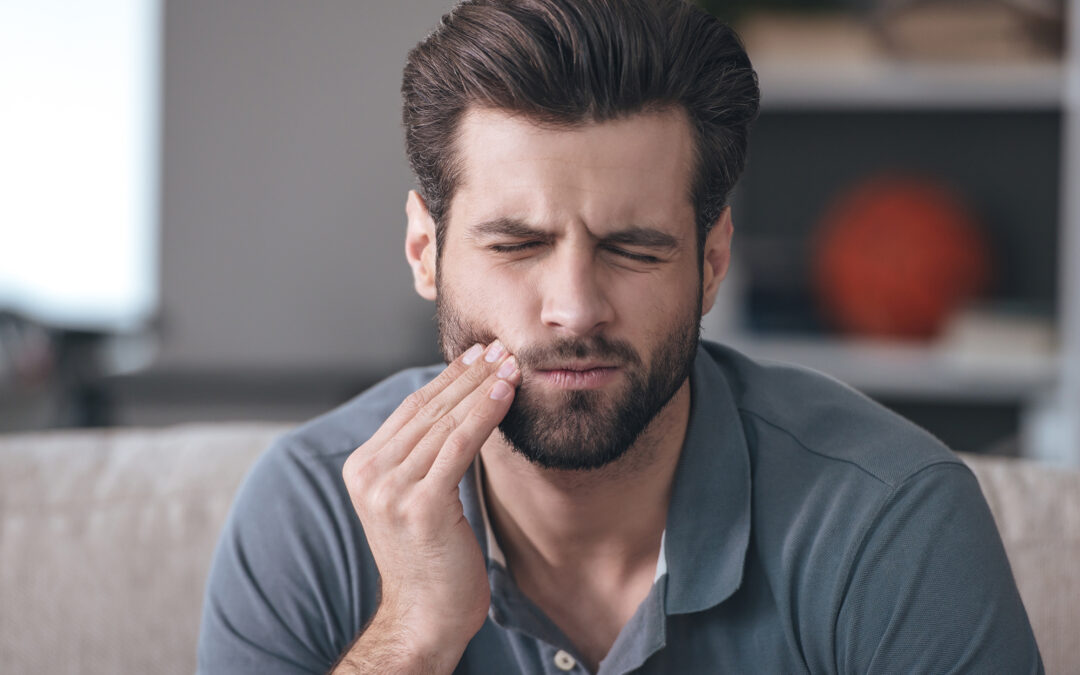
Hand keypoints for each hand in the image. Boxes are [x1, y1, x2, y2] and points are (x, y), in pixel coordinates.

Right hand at [340, 340, 519, 666]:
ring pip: (444, 422)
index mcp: (362, 467)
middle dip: (468, 375)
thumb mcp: (416, 500)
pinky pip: (458, 446)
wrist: (424, 619)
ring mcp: (391, 490)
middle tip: (501, 347)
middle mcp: (369, 474)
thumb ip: (422, 458)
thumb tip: (458, 409)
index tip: (479, 354)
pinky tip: (505, 393)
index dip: (448, 378)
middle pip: (427, 409)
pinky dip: (484, 414)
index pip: (411, 409)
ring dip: (482, 388)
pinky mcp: (420, 505)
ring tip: (511, 364)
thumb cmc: (431, 561)